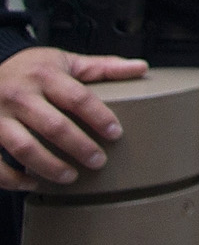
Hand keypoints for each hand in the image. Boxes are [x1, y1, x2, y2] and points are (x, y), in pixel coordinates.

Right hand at [0, 47, 145, 190]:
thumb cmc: (32, 68)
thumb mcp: (66, 61)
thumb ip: (102, 67)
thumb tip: (141, 68)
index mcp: (45, 75)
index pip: (77, 97)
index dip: (99, 117)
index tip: (116, 133)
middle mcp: (20, 95)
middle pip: (53, 126)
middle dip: (79, 147)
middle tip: (98, 161)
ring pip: (24, 147)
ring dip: (49, 166)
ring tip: (71, 177)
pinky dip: (12, 178)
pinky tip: (31, 183)